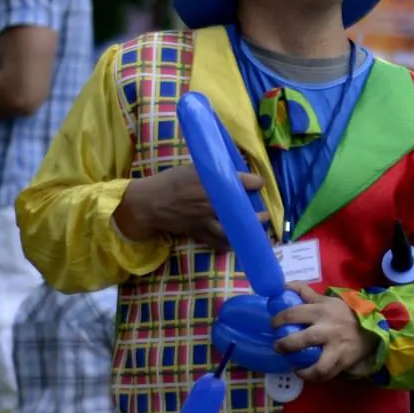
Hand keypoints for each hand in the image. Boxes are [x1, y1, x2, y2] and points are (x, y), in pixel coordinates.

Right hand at [114, 164, 261, 246]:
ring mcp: (205, 220)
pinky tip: (237, 242)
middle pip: (241, 211)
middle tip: (264, 214)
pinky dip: (229, 244)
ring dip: (246, 231)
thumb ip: (213, 170)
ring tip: (255, 230)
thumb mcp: (192, 168)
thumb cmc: (170, 182)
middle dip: (257, 214)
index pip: (242, 182)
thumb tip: (233, 170)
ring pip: (232, 230)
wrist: (148, 203)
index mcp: (210, 182)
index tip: (258, 184)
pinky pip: (217, 242)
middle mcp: (210, 203)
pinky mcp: (198, 233)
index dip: (255, 182)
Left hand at [272, 282, 379, 381]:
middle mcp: (327, 330)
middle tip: (277, 347)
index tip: (274, 325)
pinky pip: (325, 373)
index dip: (278, 320)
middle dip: (283, 345)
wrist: (370, 329)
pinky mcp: (342, 361)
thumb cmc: (344, 314)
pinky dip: (312, 376)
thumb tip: (283, 286)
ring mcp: (336, 348)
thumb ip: (305, 293)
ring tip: (293, 366)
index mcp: (321, 311)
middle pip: (300, 340)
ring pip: (316, 364)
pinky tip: (304, 373)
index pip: (293, 314)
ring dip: (301, 368)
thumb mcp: (326, 300)